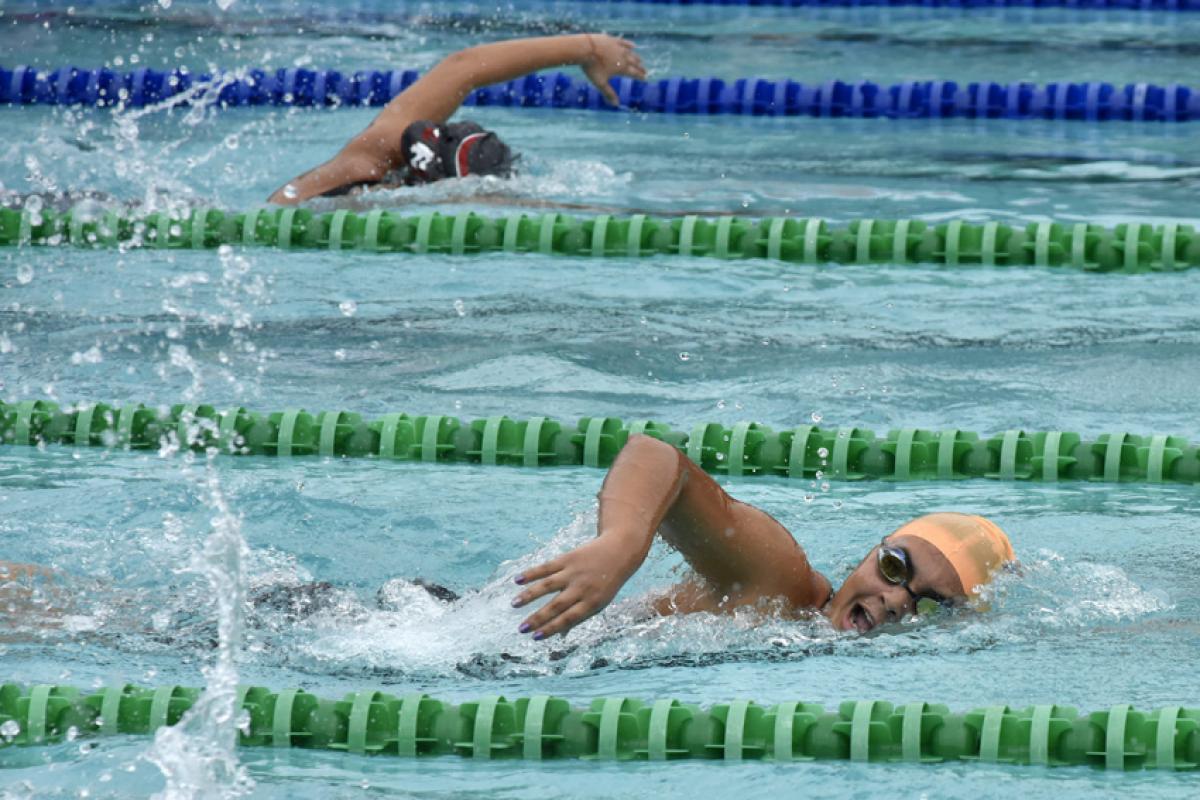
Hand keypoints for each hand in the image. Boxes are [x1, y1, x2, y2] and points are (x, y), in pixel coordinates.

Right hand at [511, 536, 638, 639]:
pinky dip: (532, 573)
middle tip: (521, 628)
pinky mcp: (568, 558)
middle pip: (556, 605)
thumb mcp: (600, 602)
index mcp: (592, 603)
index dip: (551, 628)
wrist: (620, 551)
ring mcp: (574, 572)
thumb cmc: (607, 582)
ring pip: (548, 585)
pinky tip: (517, 580)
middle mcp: (582, 588)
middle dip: (538, 618)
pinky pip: (547, 567)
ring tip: (514, 604)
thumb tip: (560, 635)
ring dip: (529, 595)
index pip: (568, 619)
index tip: (535, 637)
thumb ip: (580, 616)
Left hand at [580, 34, 646, 106]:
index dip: (640, 76)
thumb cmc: (592, 67)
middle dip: (640, 68)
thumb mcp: (600, 83)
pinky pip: (624, 42)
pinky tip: (633, 45)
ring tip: (640, 60)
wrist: (585, 49)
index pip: (634, 73)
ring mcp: (619, 48)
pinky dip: (630, 45)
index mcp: (622, 69)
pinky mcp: (613, 40)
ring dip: (636, 58)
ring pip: (631, 53)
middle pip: (634, 63)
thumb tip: (616, 105)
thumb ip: (609, 93)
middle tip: (644, 71)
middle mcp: (623, 58)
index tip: (645, 78)